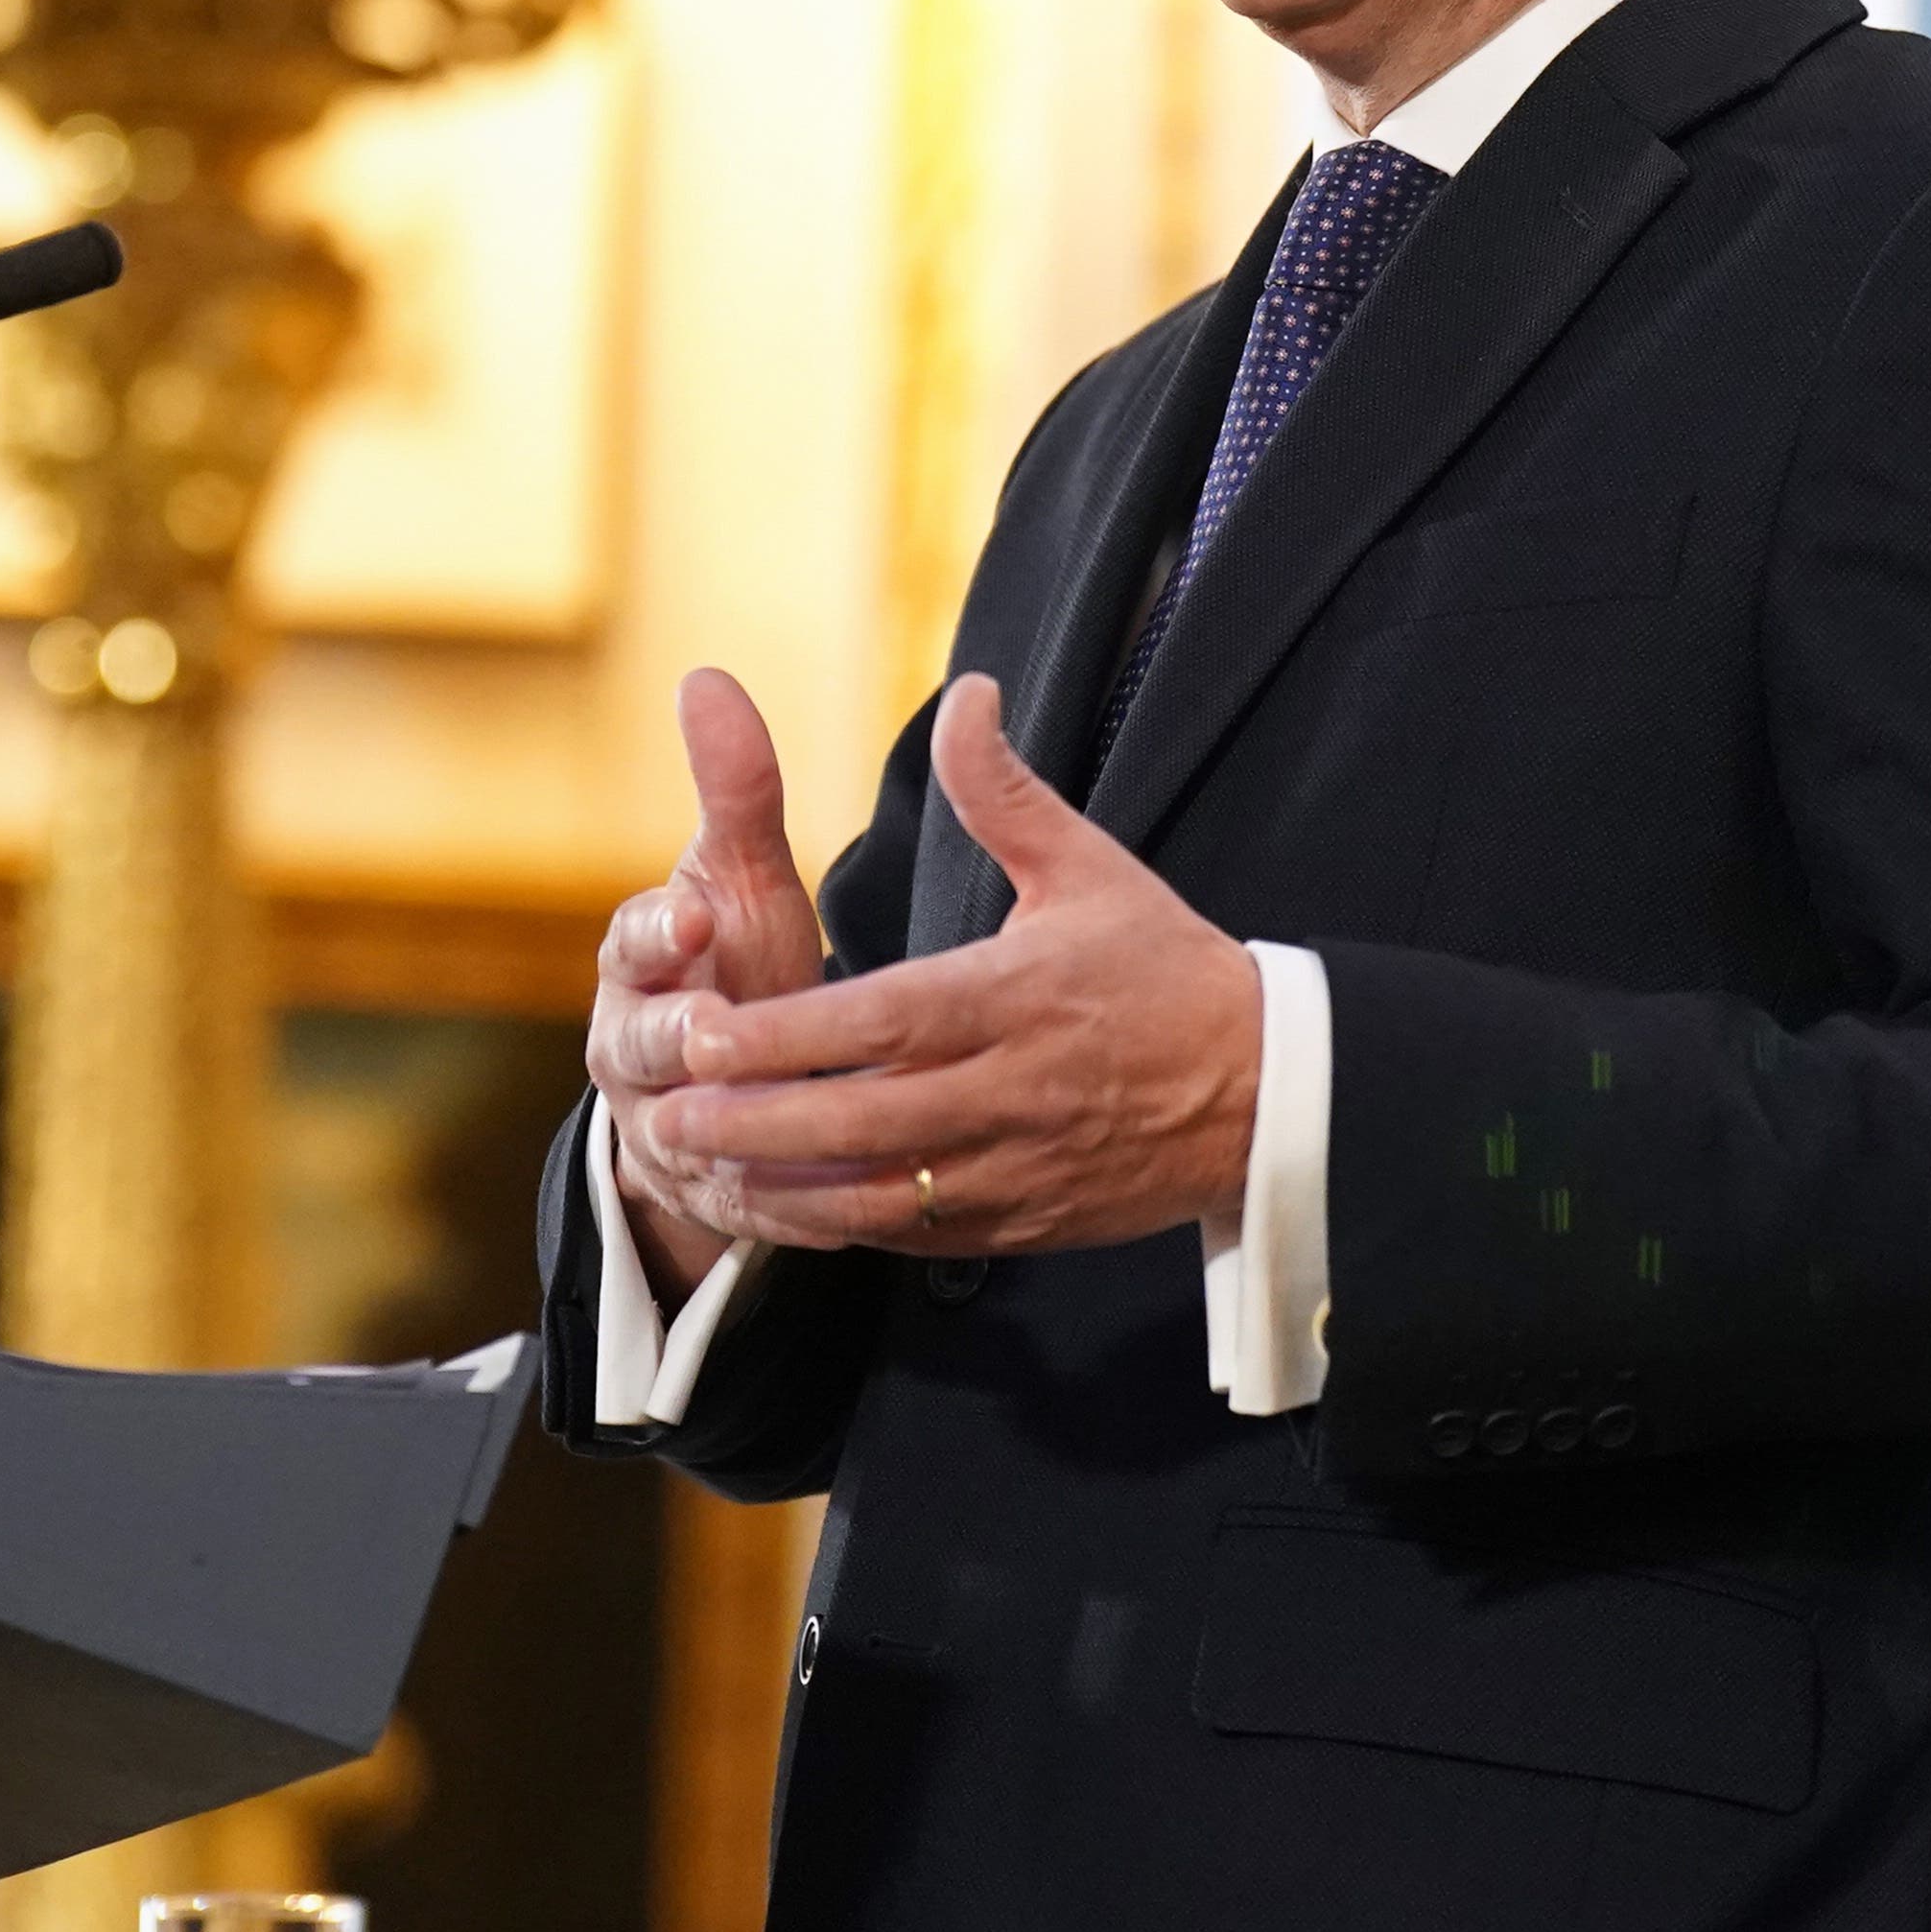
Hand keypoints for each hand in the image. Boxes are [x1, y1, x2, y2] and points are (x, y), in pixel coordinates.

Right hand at [588, 670, 835, 1285]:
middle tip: (714, 1026)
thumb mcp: (736, 879)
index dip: (659, 929)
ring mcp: (667, 1131)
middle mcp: (635, 1053)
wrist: (720, 1086)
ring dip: (728, 1130)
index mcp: (639, 967)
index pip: (631, 942)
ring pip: (688, 1134)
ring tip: (772, 1122)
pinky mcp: (716, 1199)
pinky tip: (837, 1201)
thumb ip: (734, 792)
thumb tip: (706, 675)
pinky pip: (748, 1206)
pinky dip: (786, 1205)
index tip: (697, 912)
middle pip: (645, 1046)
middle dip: (679, 1036)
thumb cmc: (730, 960)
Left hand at [640, 674, 1262, 1258]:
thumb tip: (964, 693)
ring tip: (699, 1169)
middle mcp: (1008, 1089)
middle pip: (859, 1117)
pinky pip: (918, 1238)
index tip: (703, 1030)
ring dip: (782, 1188)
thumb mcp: (1091, 867)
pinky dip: (845, 1232)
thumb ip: (1004, 791)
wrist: (1268, 1092)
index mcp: (1013, 997)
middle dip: (753, 1121)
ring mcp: (1016, 1166)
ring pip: (878, 1194)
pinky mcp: (1026, 1221)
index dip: (784, 1035)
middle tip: (661, 1111)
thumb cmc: (1168, 970)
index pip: (877, 1021)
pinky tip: (784, 1212)